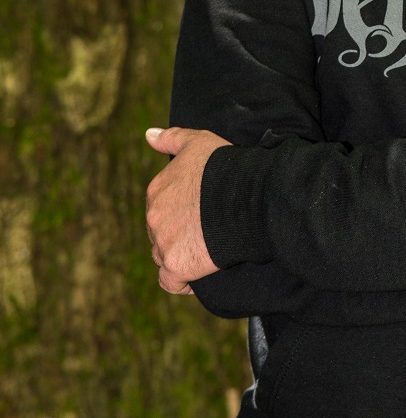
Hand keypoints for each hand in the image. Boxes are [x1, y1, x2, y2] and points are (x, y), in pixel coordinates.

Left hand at [145, 126, 229, 293]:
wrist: (246, 196)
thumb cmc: (226, 167)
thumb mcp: (198, 141)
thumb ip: (171, 137)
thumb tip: (148, 135)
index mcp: (156, 190)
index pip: (161, 208)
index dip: (181, 212)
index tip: (201, 214)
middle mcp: (153, 216)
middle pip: (160, 233)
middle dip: (179, 234)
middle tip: (207, 233)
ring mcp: (163, 242)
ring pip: (164, 256)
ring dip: (180, 256)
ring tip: (207, 252)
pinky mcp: (176, 265)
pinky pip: (171, 282)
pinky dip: (182, 282)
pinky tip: (197, 278)